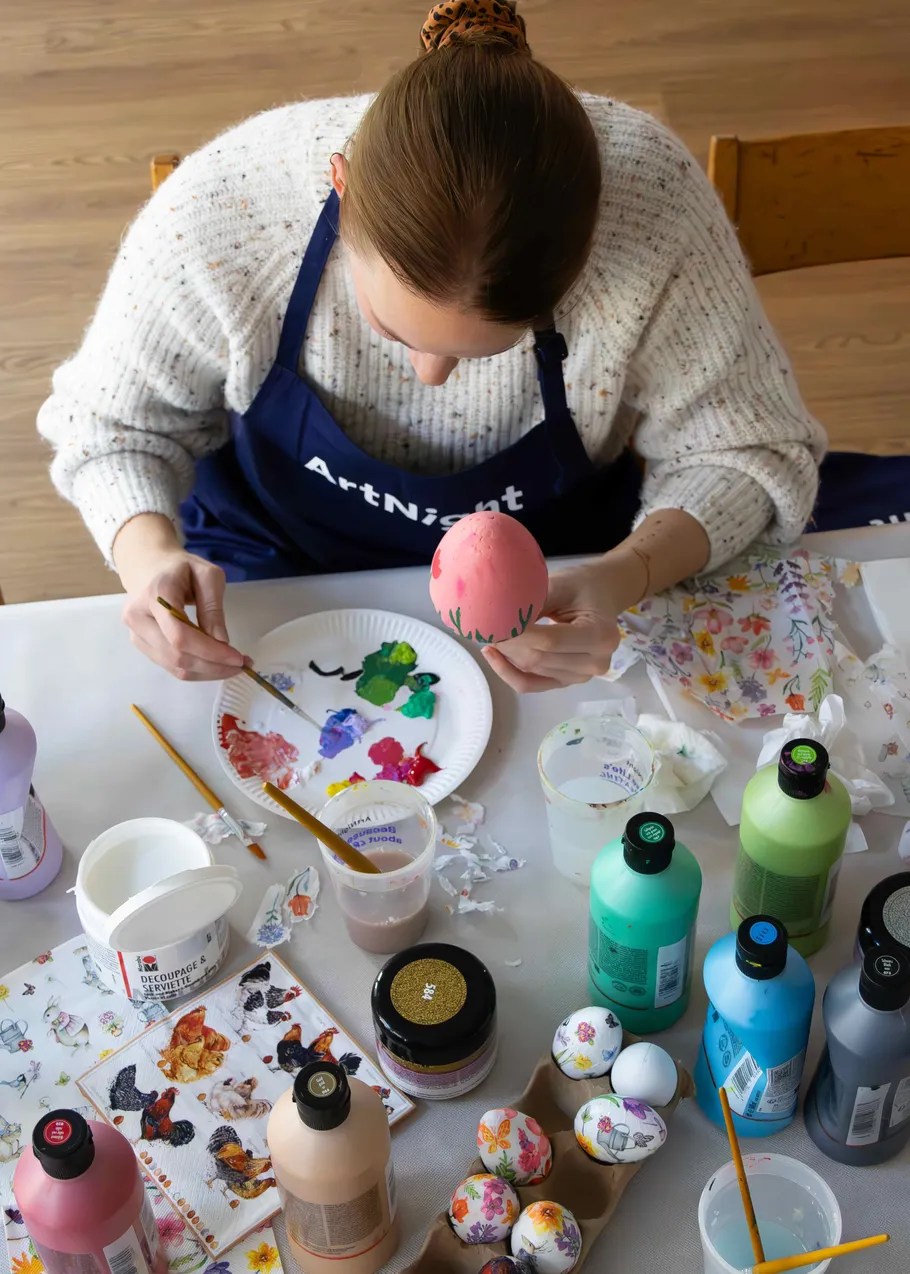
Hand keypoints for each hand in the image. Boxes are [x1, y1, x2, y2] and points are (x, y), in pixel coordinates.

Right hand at [114, 514, 246, 680]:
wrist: (148, 566)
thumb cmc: (181, 568)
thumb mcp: (208, 576)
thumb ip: (213, 608)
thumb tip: (221, 642)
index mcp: (156, 594)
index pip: (180, 635)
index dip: (210, 652)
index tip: (237, 658)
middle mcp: (138, 617)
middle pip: (176, 655)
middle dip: (213, 666)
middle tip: (241, 664)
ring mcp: (136, 633)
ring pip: (173, 666)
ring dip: (206, 672)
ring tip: (231, 666)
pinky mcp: (140, 644)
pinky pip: (170, 666)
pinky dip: (196, 670)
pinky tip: (214, 663)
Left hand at [482, 558, 633, 692]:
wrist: (601, 596)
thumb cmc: (582, 585)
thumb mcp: (560, 584)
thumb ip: (533, 602)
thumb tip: (497, 615)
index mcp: (600, 635)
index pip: (550, 640)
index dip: (517, 634)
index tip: (491, 622)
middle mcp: (596, 662)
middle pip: (538, 659)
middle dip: (507, 644)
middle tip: (483, 626)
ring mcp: (582, 676)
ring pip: (531, 672)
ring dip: (505, 655)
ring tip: (488, 634)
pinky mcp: (566, 681)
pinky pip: (531, 685)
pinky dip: (509, 672)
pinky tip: (493, 655)